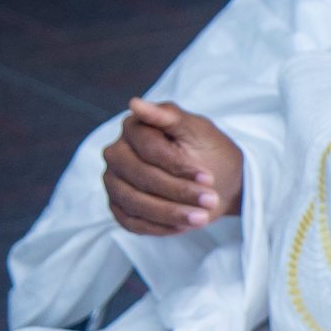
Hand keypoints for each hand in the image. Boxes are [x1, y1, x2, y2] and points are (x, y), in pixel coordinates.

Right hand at [101, 98, 242, 235]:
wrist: (216, 180)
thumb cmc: (208, 150)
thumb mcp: (198, 130)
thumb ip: (169, 116)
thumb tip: (135, 103)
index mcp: (134, 128)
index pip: (150, 150)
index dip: (179, 166)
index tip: (208, 178)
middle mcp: (117, 154)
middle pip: (141, 177)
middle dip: (178, 191)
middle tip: (210, 200)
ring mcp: (114, 181)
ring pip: (134, 202)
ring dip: (170, 213)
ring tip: (201, 218)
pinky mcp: (119, 206)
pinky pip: (131, 222)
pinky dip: (158, 227)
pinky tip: (184, 225)